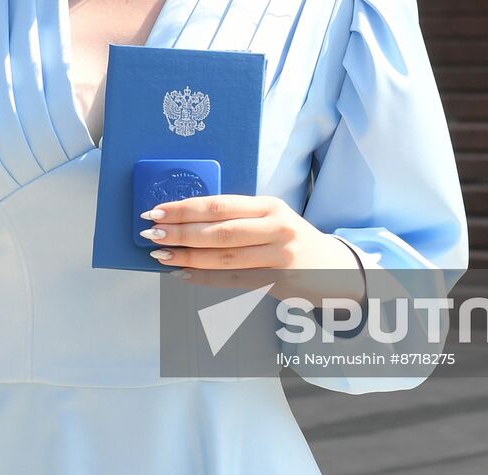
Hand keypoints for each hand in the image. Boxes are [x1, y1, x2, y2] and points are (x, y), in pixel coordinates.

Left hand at [139, 194, 366, 305]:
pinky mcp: (280, 282)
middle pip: (219, 231)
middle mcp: (277, 227)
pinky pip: (234, 281)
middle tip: (152, 233)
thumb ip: (237, 217)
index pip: (220, 205)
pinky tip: (183, 273)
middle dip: (181, 232)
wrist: (335, 270)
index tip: (157, 211)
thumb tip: (185, 220)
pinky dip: (205, 278)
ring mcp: (280, 256)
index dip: (185, 208)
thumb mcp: (271, 219)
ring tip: (160, 255)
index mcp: (270, 205)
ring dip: (187, 256)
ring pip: (225, 257)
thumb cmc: (291, 240)